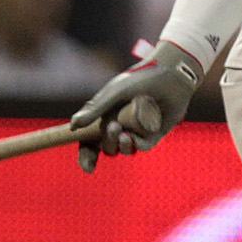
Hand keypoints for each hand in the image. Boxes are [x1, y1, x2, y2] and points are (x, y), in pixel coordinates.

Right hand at [70, 40, 202, 172]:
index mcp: (105, 115)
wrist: (169, 74)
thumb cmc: (139, 79)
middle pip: (107, 147)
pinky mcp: (154, 133)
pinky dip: (138, 144)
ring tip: (125, 134)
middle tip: (114, 127)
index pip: (90, 140)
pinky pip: (143, 146)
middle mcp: (119, 124)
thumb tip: (72, 127)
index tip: (89, 167)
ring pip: (125, 150)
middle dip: (108, 143)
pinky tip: (137, 136)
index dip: (87, 156)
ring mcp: (137, 131)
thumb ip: (94, 109)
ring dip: (122, 146)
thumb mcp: (114, 93)